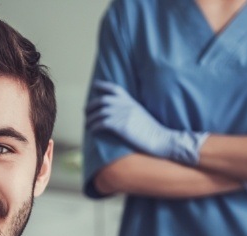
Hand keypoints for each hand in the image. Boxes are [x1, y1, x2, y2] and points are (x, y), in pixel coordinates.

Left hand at [86, 80, 207, 164]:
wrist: (161, 139)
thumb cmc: (151, 131)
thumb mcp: (141, 115)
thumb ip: (129, 110)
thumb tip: (118, 114)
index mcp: (131, 102)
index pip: (114, 89)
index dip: (103, 86)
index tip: (94, 85)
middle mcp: (126, 106)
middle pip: (102, 100)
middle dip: (91, 105)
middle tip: (85, 112)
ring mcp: (123, 115)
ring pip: (100, 113)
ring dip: (90, 118)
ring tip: (87, 124)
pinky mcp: (121, 126)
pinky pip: (102, 124)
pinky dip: (94, 126)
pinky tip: (92, 130)